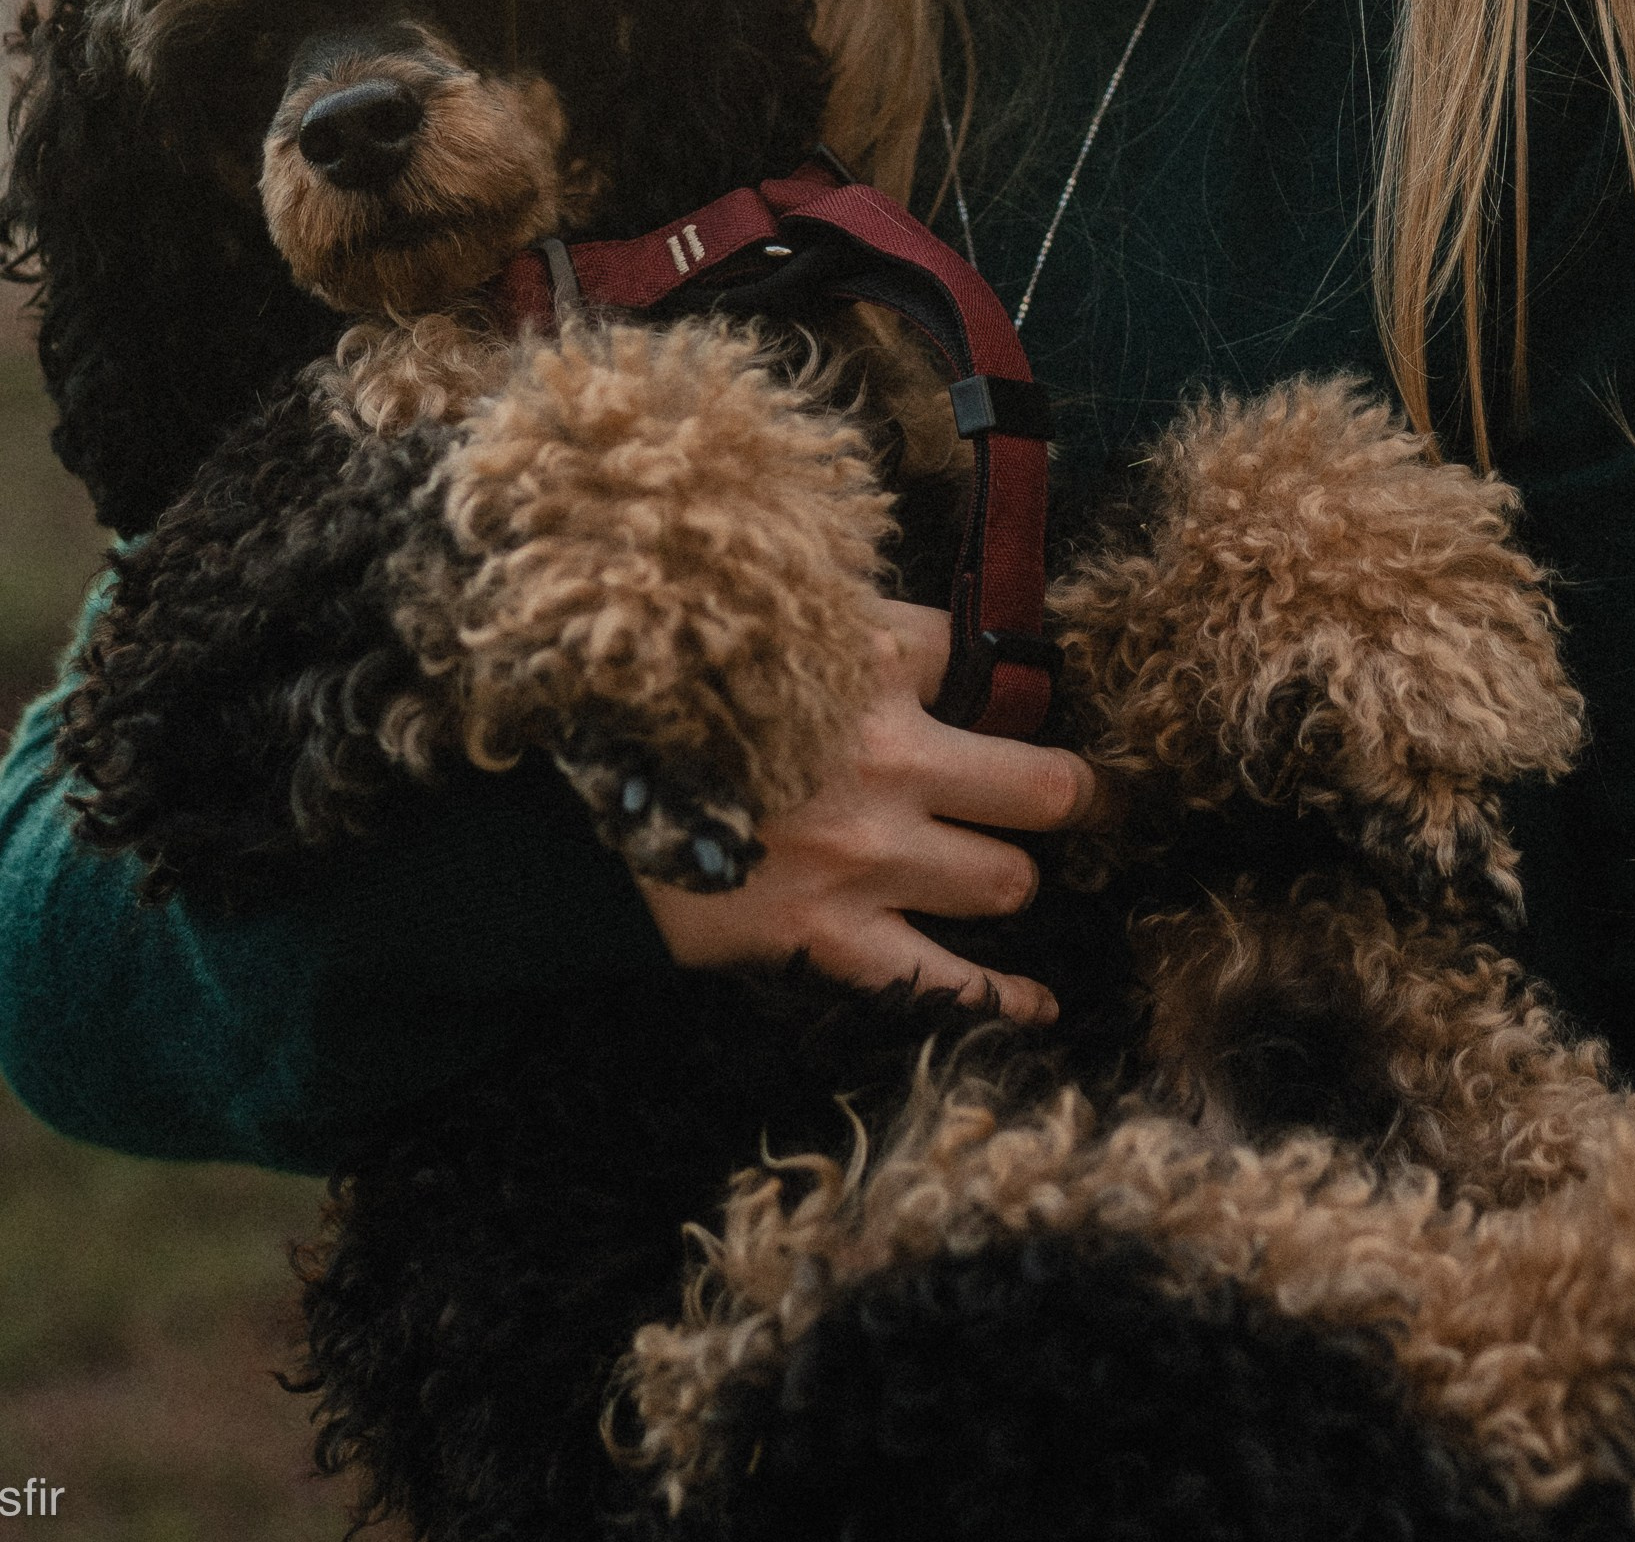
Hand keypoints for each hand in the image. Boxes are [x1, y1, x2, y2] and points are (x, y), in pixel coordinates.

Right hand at [634, 602, 1093, 1024]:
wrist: (568, 819)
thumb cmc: (659, 713)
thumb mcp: (751, 631)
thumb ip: (843, 631)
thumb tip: (923, 638)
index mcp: (863, 662)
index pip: (975, 654)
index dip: (988, 672)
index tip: (992, 690)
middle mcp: (885, 757)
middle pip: (1043, 784)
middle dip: (1062, 793)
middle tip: (1066, 798)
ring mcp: (865, 856)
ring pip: (1006, 879)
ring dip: (1005, 875)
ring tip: (997, 871)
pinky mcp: (831, 936)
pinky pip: (948, 983)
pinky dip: (1002, 998)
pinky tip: (1041, 1003)